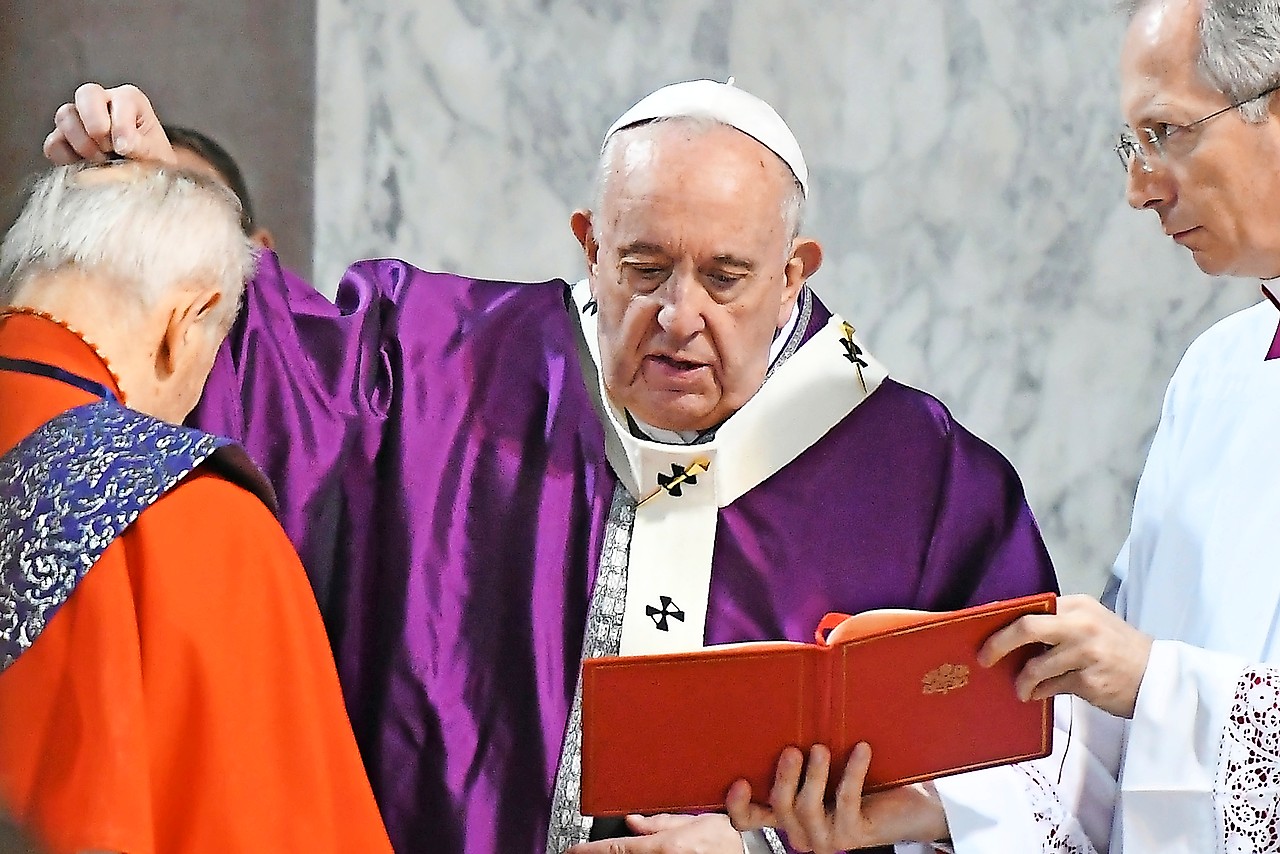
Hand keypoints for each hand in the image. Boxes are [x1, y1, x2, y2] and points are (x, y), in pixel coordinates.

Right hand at [44, 83, 174, 164]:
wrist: (144, 175)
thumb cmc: (154, 160)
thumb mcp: (157, 153)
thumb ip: (142, 146)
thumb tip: (122, 144)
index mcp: (129, 100)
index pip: (120, 99)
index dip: (121, 126)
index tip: (125, 148)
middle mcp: (102, 102)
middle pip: (85, 95)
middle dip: (95, 125)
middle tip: (107, 148)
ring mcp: (79, 118)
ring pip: (65, 116)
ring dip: (81, 142)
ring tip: (101, 160)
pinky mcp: (64, 139)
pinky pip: (53, 143)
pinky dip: (64, 156)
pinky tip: (82, 165)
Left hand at [565, 813, 742, 853]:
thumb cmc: (726, 842)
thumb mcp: (694, 821)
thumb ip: (660, 823)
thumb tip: (633, 822)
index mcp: (664, 847)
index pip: (615, 850)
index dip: (589, 852)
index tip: (573, 852)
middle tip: (583, 852)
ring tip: (605, 851)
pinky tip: (631, 852)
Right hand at [726, 744, 948, 852]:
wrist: (910, 806)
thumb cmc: (863, 781)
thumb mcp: (825, 766)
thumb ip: (802, 754)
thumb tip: (783, 705)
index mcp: (788, 815)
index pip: (750, 819)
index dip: (739, 806)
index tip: (739, 780)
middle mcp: (802, 831)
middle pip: (780, 807)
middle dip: (783, 778)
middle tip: (792, 749)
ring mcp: (827, 838)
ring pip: (807, 808)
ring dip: (814, 776)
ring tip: (822, 748)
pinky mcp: (853, 835)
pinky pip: (845, 801)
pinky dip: (852, 771)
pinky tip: (861, 750)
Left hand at [978, 593, 1152, 717]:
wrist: (1160, 678)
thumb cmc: (1118, 651)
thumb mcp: (1090, 624)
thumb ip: (1057, 624)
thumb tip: (1009, 632)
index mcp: (1078, 605)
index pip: (1031, 607)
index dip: (1002, 620)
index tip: (982, 633)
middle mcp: (1081, 624)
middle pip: (1026, 627)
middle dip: (998, 644)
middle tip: (984, 659)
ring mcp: (1086, 652)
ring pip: (1036, 665)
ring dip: (1022, 681)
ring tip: (1021, 689)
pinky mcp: (1089, 679)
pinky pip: (1051, 686)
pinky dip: (1040, 692)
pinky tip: (1040, 695)